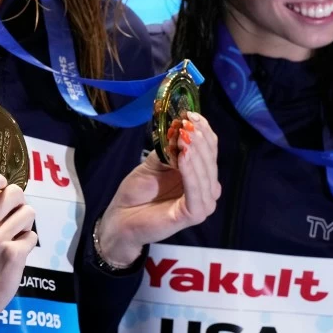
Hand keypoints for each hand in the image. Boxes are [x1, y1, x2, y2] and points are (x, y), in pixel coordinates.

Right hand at [0, 171, 36, 320]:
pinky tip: (15, 252)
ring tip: (13, 235)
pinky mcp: (12, 254)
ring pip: (28, 212)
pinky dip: (27, 243)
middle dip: (18, 202)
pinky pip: (32, 235)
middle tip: (12, 215)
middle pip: (14, 193)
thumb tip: (3, 188)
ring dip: (25, 224)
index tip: (1, 186)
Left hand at [97, 112, 220, 266]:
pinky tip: (184, 157)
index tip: (191, 114)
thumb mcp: (153, 163)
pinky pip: (197, 193)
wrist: (122, 218)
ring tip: (185, 135)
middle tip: (188, 123)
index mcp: (198, 175)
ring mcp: (202, 203)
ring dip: (196, 153)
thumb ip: (168, 149)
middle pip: (210, 160)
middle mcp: (205, 188)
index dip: (203, 131)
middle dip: (200, 139)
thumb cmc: (138, 192)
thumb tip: (180, 126)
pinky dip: (191, 173)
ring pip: (206, 175)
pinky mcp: (194, 214)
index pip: (209, 150)